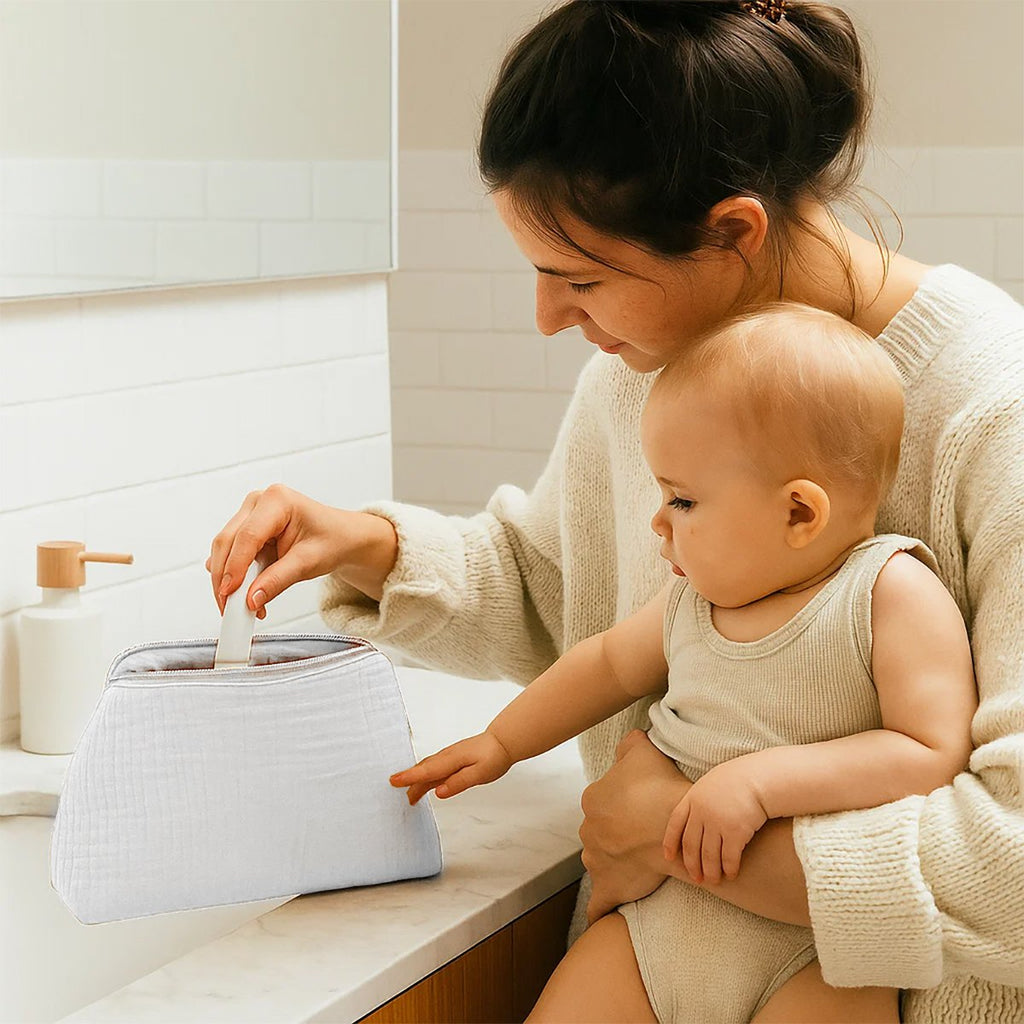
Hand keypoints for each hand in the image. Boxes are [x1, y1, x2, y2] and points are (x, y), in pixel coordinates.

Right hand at [206, 484, 377, 617]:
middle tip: (229, 608)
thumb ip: (278, 580)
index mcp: (277, 500)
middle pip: (228, 541)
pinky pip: (230, 554)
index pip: (248, 536)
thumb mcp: (309, 563)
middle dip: (225, 578)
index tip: (230, 593)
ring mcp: (249, 514)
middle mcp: (259, 502)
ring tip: (240, 605)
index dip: (235, 567)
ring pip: (224, 549)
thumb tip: (252, 599)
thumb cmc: (332, 540)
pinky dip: (233, 576)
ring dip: (227, 580)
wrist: (342, 538)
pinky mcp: (245, 529)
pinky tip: (244, 593)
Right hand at [389, 732, 513, 804]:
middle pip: (424, 770)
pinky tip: (425, 779)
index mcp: (452, 760)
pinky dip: (425, 773)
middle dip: (408, 780)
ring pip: (428, 767)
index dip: (409, 777)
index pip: (427, 771)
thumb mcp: (480, 774)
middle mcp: (447, 756)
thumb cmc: (494, 756)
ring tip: (408, 792)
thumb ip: (459, 783)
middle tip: (395, 790)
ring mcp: (450, 755)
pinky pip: (434, 766)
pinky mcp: (453, 757)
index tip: (394, 782)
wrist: (503, 741)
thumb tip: (439, 793)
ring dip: (416, 778)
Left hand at [579, 730, 690, 922]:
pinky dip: (598, 911)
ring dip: (613, 862)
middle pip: (600, 831)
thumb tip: (626, 743)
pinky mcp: (608, 886)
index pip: (603, 802)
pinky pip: (598, 904)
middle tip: (643, 833)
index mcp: (593, 800)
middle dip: (616, 833)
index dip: (625, 804)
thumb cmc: (661, 786)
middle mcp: (588, 830)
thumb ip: (629, 743)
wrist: (677, 826)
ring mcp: (596, 860)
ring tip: (636, 862)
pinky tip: (598, 921)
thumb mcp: (642, 749)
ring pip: (600, 860)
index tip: (643, 807)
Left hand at [662, 758, 767, 884]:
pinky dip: (729, 869)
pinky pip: (729, 857)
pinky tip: (731, 875)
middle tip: (696, 878)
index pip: (675, 823)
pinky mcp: (736, 832)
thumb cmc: (739, 779)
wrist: (761, 777)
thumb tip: (696, 817)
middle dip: (692, 864)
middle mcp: (702, 812)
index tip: (668, 857)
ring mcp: (717, 822)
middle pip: (691, 844)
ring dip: (710, 872)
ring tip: (712, 880)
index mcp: (693, 797)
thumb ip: (701, 799)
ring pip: (709, 855)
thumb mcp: (712, 783)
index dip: (670, 842)